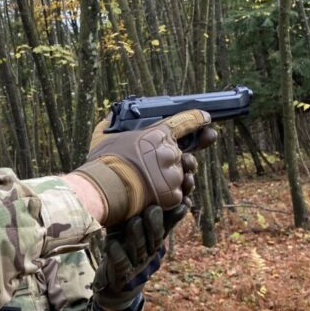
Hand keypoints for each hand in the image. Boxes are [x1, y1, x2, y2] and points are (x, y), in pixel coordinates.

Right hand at [73, 110, 213, 225]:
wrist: (104, 189)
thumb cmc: (103, 162)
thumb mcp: (104, 135)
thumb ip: (112, 122)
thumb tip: (113, 113)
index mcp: (157, 135)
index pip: (186, 122)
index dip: (198, 119)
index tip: (206, 118)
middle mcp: (170, 152)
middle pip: (184, 154)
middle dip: (176, 160)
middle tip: (159, 167)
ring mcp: (173, 174)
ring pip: (181, 176)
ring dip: (171, 179)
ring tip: (152, 184)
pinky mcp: (173, 195)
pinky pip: (177, 196)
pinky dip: (166, 197)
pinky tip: (152, 197)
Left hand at [93, 203, 187, 310]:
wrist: (119, 286)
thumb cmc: (130, 252)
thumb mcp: (143, 233)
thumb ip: (155, 216)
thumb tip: (176, 195)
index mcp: (155, 239)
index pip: (169, 223)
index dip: (177, 211)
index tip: (184, 199)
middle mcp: (149, 251)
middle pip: (156, 238)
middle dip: (154, 224)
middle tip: (152, 209)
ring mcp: (136, 264)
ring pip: (138, 249)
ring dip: (136, 235)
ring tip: (133, 221)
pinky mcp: (121, 275)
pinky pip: (120, 263)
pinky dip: (116, 254)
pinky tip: (112, 244)